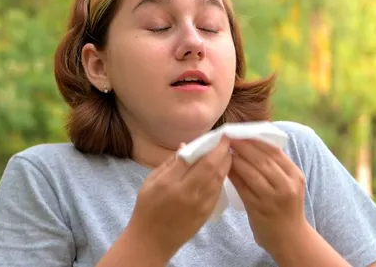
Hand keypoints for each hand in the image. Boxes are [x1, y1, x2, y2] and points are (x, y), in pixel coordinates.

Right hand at [125, 137, 231, 260]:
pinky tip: (223, 169)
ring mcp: (199, 204)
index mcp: (170, 182)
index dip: (208, 145)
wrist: (153, 240)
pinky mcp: (206, 212)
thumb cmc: (147, 207)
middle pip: (211, 167)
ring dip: (226, 163)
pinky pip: (218, 190)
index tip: (218, 135)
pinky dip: (222, 177)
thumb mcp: (151, 181)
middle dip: (222, 151)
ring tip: (228, 152)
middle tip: (227, 141)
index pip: (193, 158)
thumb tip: (186, 145)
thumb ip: (170, 163)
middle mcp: (187, 192)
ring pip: (218, 178)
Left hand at [228, 139, 308, 255]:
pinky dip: (233, 176)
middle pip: (262, 159)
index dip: (256, 139)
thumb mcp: (290, 184)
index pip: (274, 151)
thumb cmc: (286, 207)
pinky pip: (243, 188)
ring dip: (236, 159)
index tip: (242, 131)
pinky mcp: (259, 209)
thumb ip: (277, 166)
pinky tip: (224, 168)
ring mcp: (273, 198)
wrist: (290, 239)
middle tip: (229, 137)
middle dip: (244, 146)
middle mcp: (286, 185)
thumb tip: (254, 142)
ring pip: (252, 172)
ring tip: (224, 150)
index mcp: (295, 175)